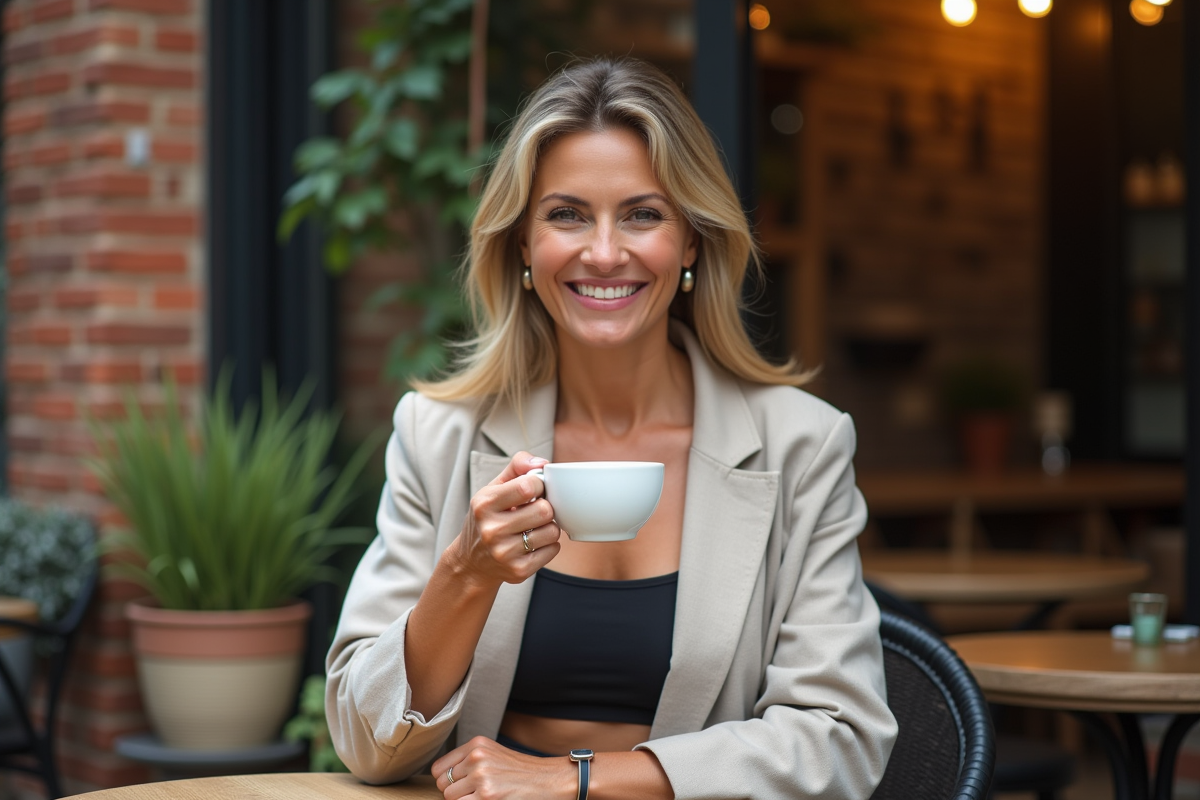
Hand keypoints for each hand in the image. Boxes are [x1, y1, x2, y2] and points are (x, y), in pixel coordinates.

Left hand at [433, 736, 574, 799]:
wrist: (548, 780)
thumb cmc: (521, 772)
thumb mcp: (493, 754)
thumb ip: (468, 760)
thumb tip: (441, 776)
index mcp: (476, 745)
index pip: (438, 767)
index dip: (445, 780)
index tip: (458, 785)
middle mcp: (476, 757)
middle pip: (442, 784)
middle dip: (454, 792)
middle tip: (474, 793)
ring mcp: (481, 777)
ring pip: (449, 797)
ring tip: (483, 797)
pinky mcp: (486, 796)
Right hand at [450, 452, 560, 586]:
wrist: (471, 563)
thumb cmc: (487, 518)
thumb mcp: (492, 489)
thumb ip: (517, 468)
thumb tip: (543, 463)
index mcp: (484, 504)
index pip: (529, 486)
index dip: (539, 485)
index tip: (534, 490)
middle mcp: (491, 529)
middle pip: (544, 510)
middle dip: (545, 508)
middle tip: (535, 511)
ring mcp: (504, 553)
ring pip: (552, 531)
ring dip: (549, 528)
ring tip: (533, 528)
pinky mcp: (518, 570)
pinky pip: (553, 550)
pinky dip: (549, 545)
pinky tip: (533, 544)